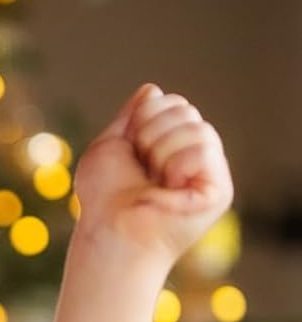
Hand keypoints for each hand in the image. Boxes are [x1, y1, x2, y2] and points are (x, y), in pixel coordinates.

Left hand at [72, 83, 233, 265]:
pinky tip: (168, 187)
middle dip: (150, 133)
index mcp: (171, 147)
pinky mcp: (219, 191)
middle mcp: (194, 158)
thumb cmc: (103, 200)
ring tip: (152, 180)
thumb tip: (152, 89)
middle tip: (139, 168)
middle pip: (186, 110)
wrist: (109, 232)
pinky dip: (176, 164)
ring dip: (161, 150)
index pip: (173, 103)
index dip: (144, 117)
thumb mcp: (110, 147)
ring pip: (198, 128)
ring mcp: (209, 174)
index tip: (129, 148)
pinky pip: (204, 149)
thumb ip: (131, 117)